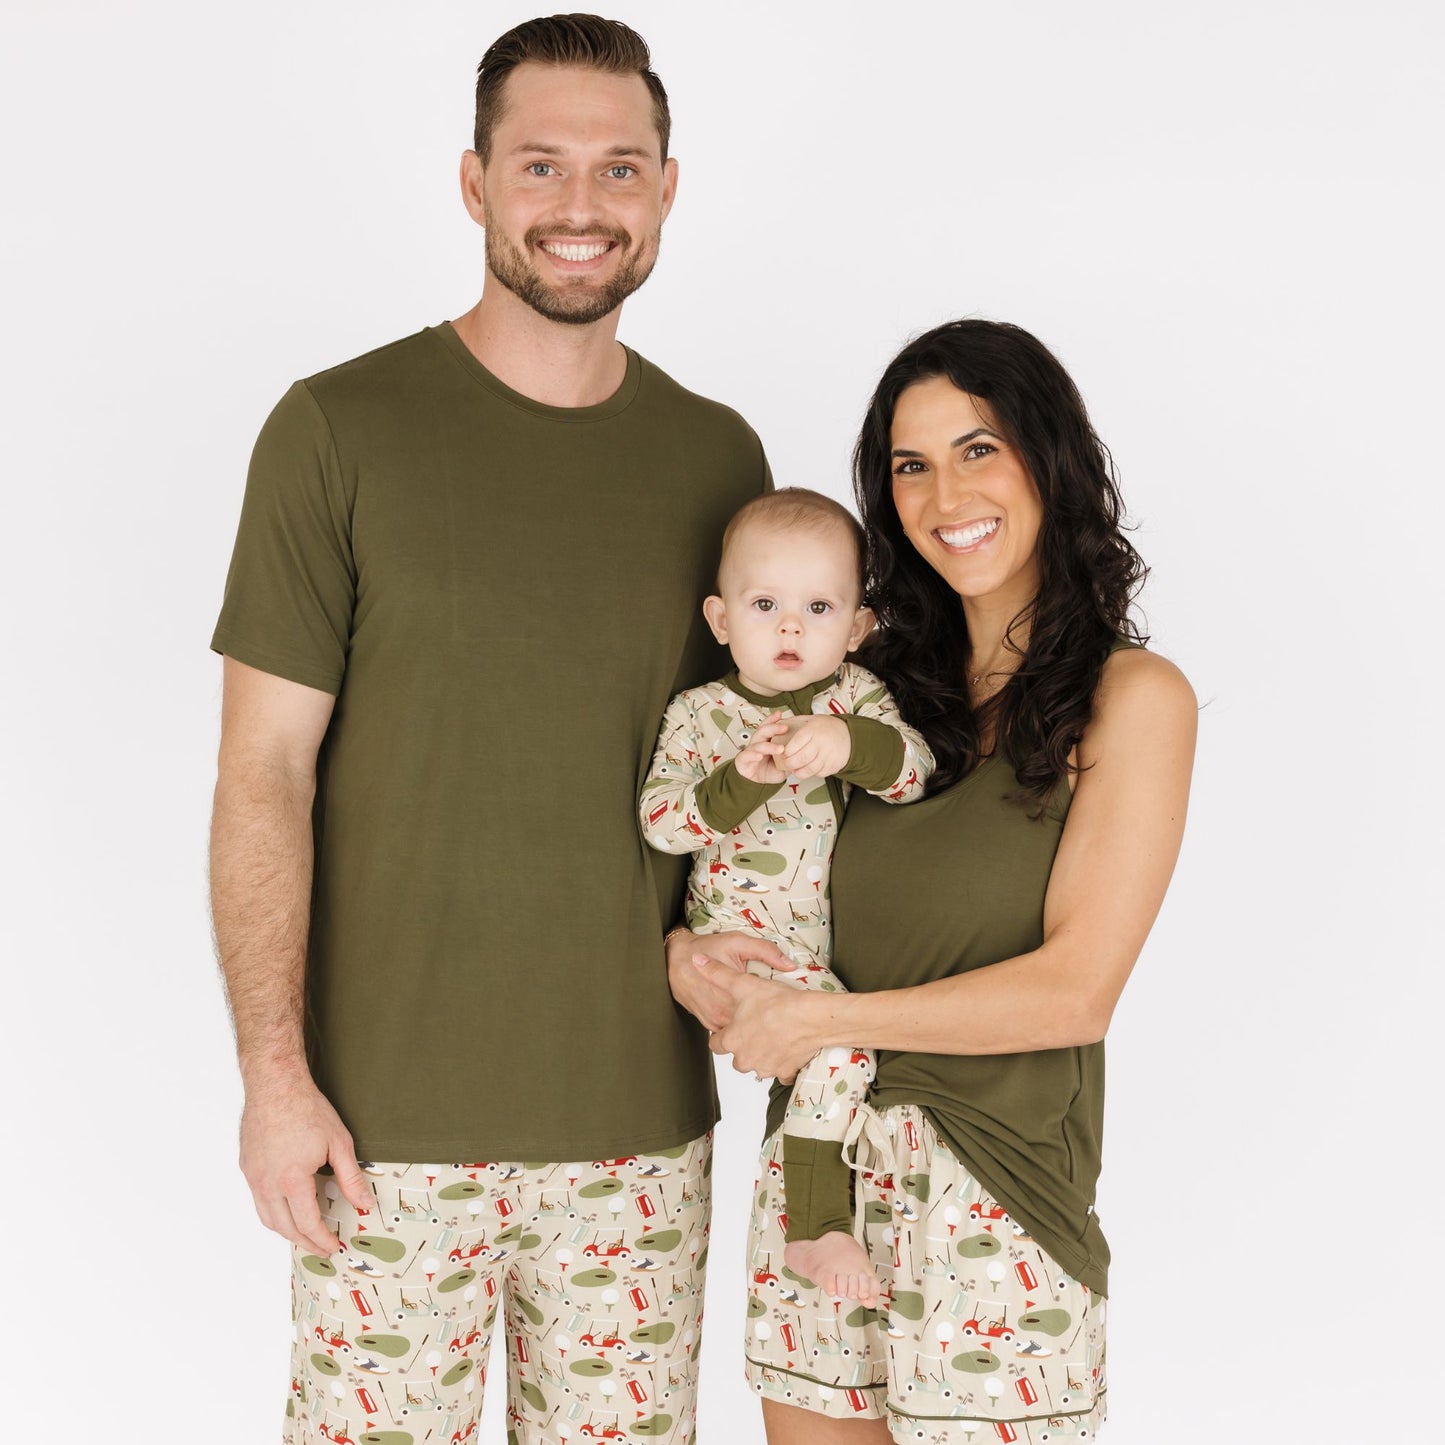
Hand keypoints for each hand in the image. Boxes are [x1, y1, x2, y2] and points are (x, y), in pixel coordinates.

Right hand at [239, 1072, 372, 1254]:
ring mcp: (254, 1176)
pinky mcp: (247, 1167)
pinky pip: (258, 1201)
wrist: (275, 1085)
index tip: (334, 1246)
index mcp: (292, 1180)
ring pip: (267, 1218)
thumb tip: (364, 1204)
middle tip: (322, 1247)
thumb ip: (351, 1178)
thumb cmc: (307, 1108)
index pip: (307, 1224)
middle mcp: (268, 1183)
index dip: (322, 1239)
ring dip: (286, 1231)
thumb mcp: (339, 1143)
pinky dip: (273, 1213)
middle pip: (285, 1228)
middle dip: (305, 1242)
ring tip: (305, 1235)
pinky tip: (287, 1209)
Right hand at [666, 928, 791, 1029]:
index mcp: (734, 994)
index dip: (778, 1011)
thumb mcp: (738, 942)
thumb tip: (790, 964)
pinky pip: (727, 1031)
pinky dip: (737, 1027)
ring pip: (740, 1032)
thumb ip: (766, 951)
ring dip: (751, 1026)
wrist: (675, 958)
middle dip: (766, 1020)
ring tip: (763, 1016)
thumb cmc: (706, 948)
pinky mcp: (708, 1023)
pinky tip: (745, 1017)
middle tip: (778, 1012)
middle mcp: (723, 1012)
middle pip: (753, 1025)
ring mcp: (714, 1021)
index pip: (764, 1013)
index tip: (788, 1008)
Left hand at [695, 960, 823, 1083]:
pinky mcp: (785, 1072)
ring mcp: (766, 1067)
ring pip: (758, 1065)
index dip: (722, 1033)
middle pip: (737, 1057)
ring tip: (772, 1034)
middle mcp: (746, 1058)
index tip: (732, 1026)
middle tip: (755, 1027)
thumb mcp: (743, 983)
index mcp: (732, 1040)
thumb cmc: (779, 1003)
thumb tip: (698, 960)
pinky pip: (780, 1072)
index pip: (716, 1044)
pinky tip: (787, 1047)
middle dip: (743, 1046)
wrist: (811, 1018)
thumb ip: (717, 973)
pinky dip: (783, 1063)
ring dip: (762, 1054)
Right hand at [734, 711, 792, 783]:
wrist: (756, 784)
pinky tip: (759, 756)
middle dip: (773, 728)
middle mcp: (757, 744)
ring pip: (757, 744)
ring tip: (780, 749)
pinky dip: (753, 755)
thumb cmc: (769, 771)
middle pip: (763, 731)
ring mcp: (749, 751)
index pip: (768, 727)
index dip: (772, 720)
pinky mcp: (742, 760)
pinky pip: (746, 756)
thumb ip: (791, 756)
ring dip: (769, 746)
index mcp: (766, 741)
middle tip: (784, 728)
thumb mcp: (784, 763)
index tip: (780, 714)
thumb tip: (804, 750)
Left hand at [776, 715, 850, 778]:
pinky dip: (811, 773)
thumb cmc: (827, 727)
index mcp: (813, 731)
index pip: (794, 745)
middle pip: (800, 759)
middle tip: (786, 763)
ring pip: (808, 770)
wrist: (849, 735)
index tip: (782, 753)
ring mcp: (828, 756)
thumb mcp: (811, 719)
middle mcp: (821, 744)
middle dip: (789, 764)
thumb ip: (795, 722)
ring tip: (795, 768)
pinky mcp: (833, 766)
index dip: (785, 752)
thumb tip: (777, 722)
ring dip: (798, 771)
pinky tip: (808, 767)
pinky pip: (818, 774)